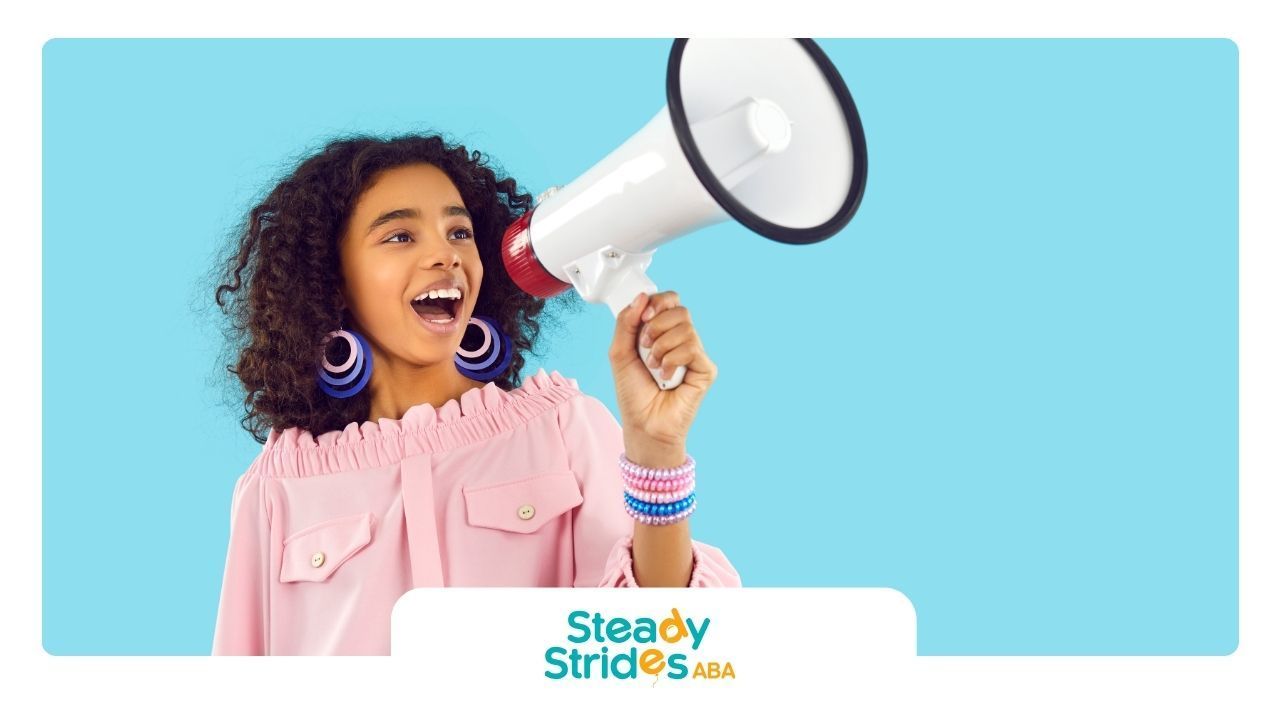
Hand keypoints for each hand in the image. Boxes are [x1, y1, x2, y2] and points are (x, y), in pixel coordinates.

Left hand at [608, 290, 717, 459]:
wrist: (642, 424)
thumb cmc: (633, 393)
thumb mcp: (619, 352)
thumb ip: (626, 322)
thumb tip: (642, 296)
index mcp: (664, 332)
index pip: (671, 301)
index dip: (658, 303)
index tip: (643, 318)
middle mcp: (682, 341)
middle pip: (680, 310)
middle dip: (656, 325)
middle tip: (646, 347)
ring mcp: (696, 354)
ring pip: (685, 328)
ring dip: (661, 347)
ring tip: (654, 367)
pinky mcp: (705, 369)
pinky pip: (692, 348)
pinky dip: (672, 360)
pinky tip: (666, 376)